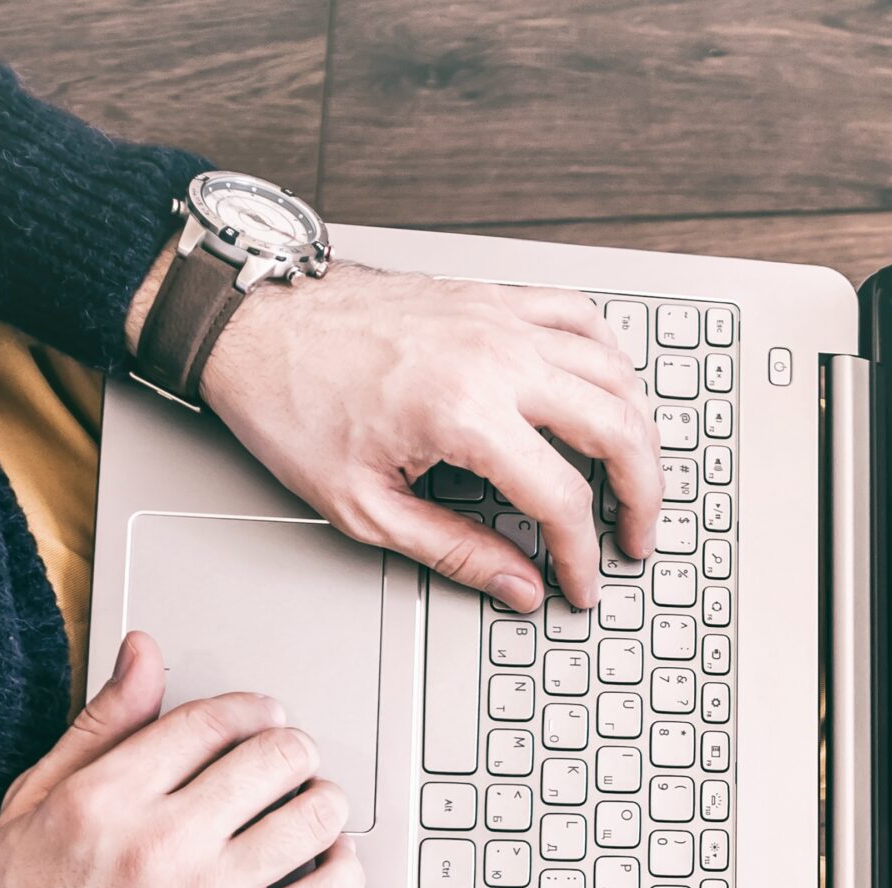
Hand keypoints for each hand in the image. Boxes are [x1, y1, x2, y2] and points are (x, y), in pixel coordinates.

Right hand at [0, 632, 364, 887]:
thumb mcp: (33, 806)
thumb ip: (99, 726)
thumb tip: (144, 655)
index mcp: (104, 799)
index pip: (214, 720)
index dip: (254, 710)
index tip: (264, 717)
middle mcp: (159, 843)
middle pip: (276, 759)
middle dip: (294, 752)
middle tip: (290, 763)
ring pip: (314, 818)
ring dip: (324, 805)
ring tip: (309, 809)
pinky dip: (344, 871)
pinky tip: (328, 862)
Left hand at [141, 256, 659, 611]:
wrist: (248, 322)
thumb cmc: (290, 402)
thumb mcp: (361, 506)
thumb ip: (453, 552)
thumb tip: (519, 586)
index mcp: (462, 414)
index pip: (564, 499)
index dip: (583, 555)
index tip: (581, 583)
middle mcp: (496, 359)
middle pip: (619, 429)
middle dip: (643, 496)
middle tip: (636, 536)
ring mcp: (500, 320)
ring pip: (616, 371)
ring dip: (639, 430)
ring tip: (634, 474)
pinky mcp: (492, 298)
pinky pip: (582, 316)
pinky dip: (611, 356)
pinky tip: (610, 389)